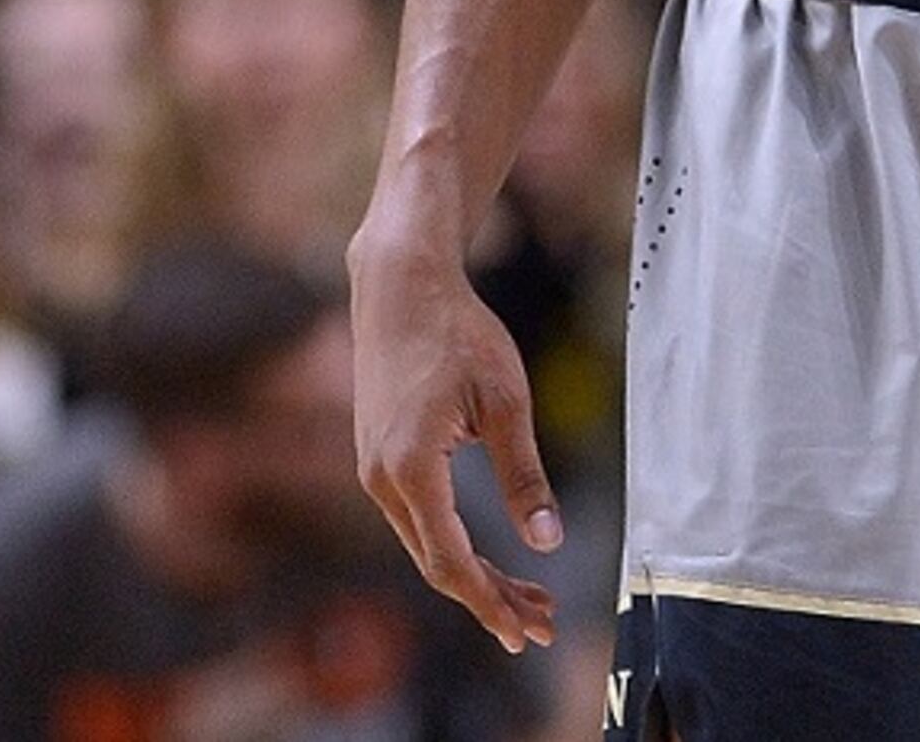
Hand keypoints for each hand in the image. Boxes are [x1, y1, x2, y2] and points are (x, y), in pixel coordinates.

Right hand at [348, 230, 561, 652]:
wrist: (400, 288)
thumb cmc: (458, 334)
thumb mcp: (506, 400)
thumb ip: (524, 474)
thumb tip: (546, 540)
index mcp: (409, 471)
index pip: (450, 562)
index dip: (490, 602)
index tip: (526, 631)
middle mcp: (380, 482)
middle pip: (437, 565)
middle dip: (490, 599)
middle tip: (541, 624)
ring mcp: (373, 473)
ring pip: (426, 546)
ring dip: (475, 576)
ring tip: (529, 597)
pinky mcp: (379, 461)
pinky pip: (417, 521)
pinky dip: (454, 545)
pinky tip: (489, 557)